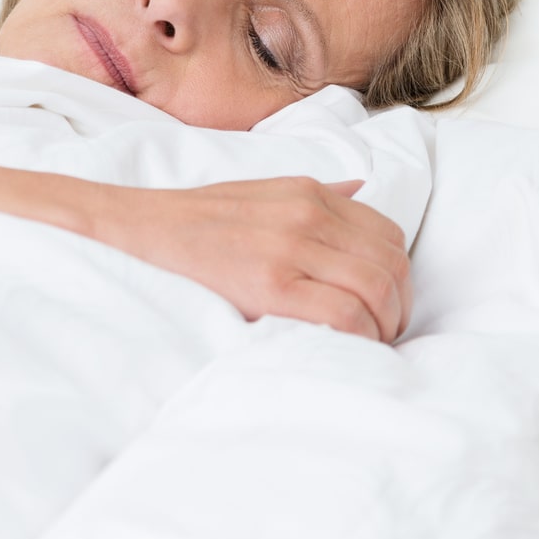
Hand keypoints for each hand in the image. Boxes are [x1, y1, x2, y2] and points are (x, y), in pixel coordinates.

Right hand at [86, 177, 412, 343]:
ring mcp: (291, 248)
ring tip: (366, 345)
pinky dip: (357, 336)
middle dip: (398, 307)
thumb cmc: (199, 219)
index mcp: (311, 193)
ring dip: (383, 326)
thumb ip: (317, 194)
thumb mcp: (263, 191)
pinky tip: (343, 348)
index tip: (385, 306)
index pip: (389, 236)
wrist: (140, 228)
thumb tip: (360, 189)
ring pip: (376, 289)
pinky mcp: (271, 284)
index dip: (398, 277)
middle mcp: (308, 215)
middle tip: (383, 334)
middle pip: (391, 264)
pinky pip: (344, 312)